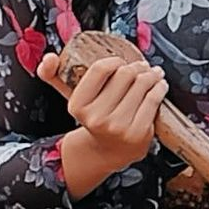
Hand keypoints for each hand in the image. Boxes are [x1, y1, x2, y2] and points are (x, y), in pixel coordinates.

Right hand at [37, 46, 166, 177]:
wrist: (107, 151)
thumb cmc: (93, 117)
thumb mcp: (72, 98)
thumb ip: (54, 75)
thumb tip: (49, 58)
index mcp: (78, 106)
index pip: (100, 69)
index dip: (115, 60)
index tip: (121, 61)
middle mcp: (97, 118)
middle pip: (125, 75)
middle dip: (137, 67)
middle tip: (142, 67)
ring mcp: (119, 127)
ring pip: (142, 85)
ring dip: (151, 75)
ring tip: (153, 74)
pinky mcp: (138, 133)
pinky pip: (153, 100)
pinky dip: (160, 88)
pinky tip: (160, 85)